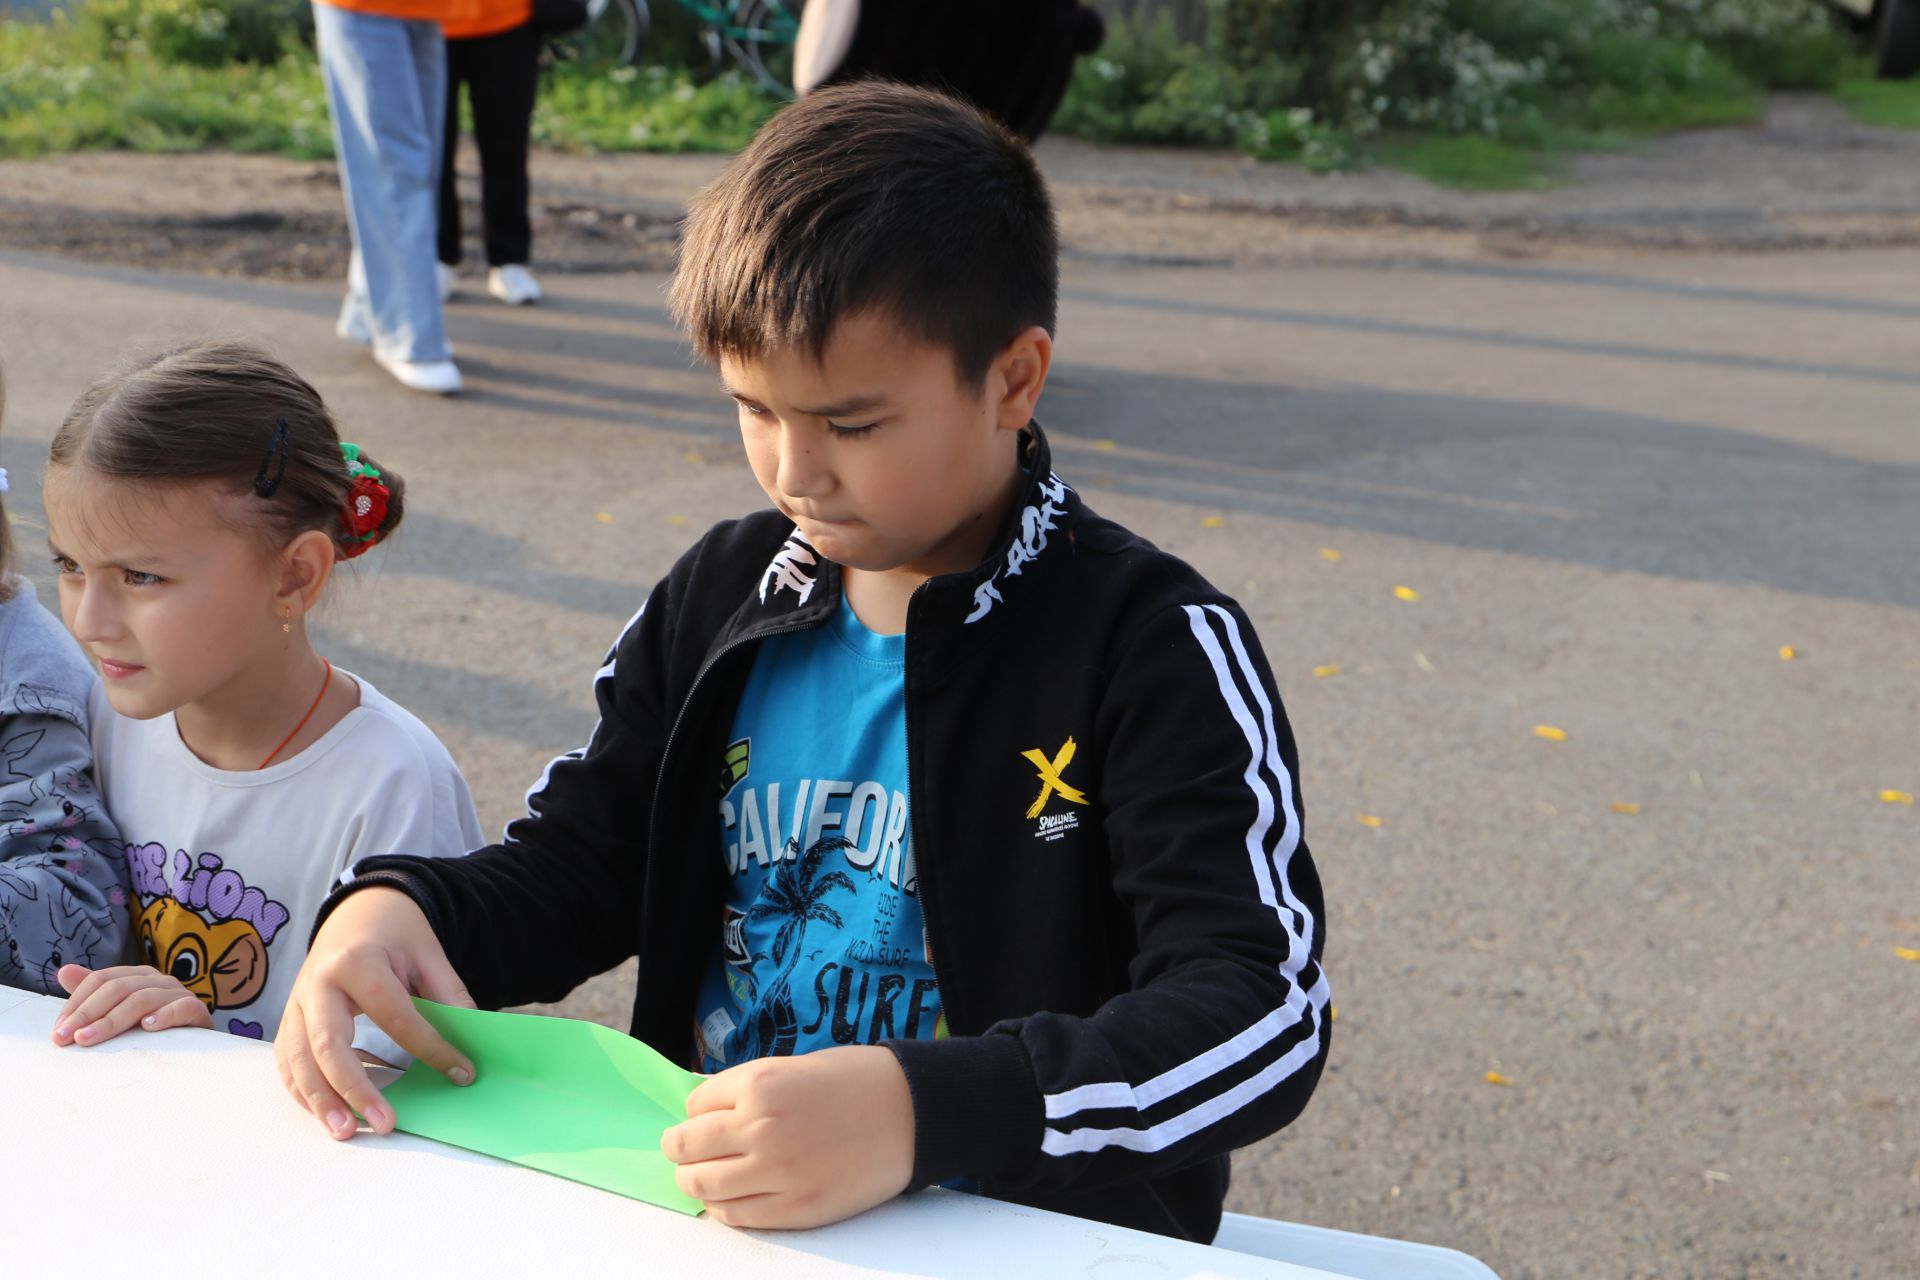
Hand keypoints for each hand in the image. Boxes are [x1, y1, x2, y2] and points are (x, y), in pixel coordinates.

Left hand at [51, 963, 212, 1045]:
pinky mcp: (198, 1011)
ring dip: (112, 1020)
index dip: (77, 1003)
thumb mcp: (120, 1011)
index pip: (102, 979)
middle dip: (88, 1013)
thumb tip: (63, 971)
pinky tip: (147, 1028)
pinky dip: (164, 1016)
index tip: (58, 1031)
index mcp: (139, 975)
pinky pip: (182, 1007)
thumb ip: (94, 993)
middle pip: (119, 988)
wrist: (193, 1047)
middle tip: (67, 1038)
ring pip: (143, 999)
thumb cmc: (151, 1030)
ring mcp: (180, 994)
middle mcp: (159, 980)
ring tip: (90, 1038)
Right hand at [272, 887, 476, 1141]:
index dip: (429, 1047)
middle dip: (354, 1088)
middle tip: (384, 1124)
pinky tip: (327, 1114)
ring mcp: (296, 1003)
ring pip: (298, 1060)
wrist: (357, 910)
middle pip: (328, 1044)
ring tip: (347, 1132)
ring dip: (320, 1100)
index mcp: (357, 961)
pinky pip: (287, 1062)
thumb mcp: (429, 953)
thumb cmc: (396, 933)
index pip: (393, 1015)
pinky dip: (303, 1091)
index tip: (461, 1072)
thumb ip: (450, 996)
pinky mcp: (289, 1019)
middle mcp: (317, 983)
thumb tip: (474, 1044)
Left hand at [662, 1045, 915, 1228]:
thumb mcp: (793, 1067)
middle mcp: (760, 1128)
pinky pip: (736, 1216)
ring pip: (702, 1186)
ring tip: (700, 1177)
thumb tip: (706, 1117)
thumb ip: (750, 1090)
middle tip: (682, 1150)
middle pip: (687, 1147)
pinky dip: (722, 1208)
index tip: (703, 1118)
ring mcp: (777, 1172)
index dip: (697, 1112)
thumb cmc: (856, 1081)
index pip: (694, 1106)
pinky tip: (729, 1198)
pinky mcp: (796, 1207)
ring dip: (693, 1181)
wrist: (913, 1111)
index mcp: (759, 1084)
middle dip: (680, 1148)